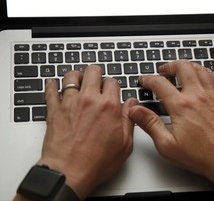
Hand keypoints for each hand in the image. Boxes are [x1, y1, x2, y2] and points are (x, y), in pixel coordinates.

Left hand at [38, 65, 136, 199]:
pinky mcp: (54, 110)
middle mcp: (89, 100)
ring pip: (71, 76)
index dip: (113, 83)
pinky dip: (51, 84)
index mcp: (109, 106)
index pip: (112, 81)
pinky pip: (50, 90)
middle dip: (96, 72)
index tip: (112, 88)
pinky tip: (53, 83)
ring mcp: (70, 103)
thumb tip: (132, 104)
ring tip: (78, 80)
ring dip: (76, 76)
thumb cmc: (96, 162)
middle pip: (92, 71)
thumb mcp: (125, 144)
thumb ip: (130, 119)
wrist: (69, 173)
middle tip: (96, 78)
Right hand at [129, 60, 213, 199]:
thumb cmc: (203, 156)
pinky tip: (206, 76)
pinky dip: (209, 73)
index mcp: (181, 106)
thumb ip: (150, 124)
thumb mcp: (168, 145)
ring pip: (200, 69)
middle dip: (169, 66)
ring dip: (188, 66)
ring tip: (182, 69)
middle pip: (182, 67)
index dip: (148, 79)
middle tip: (164, 70)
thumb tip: (135, 110)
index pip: (159, 83)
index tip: (144, 80)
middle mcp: (198, 95)